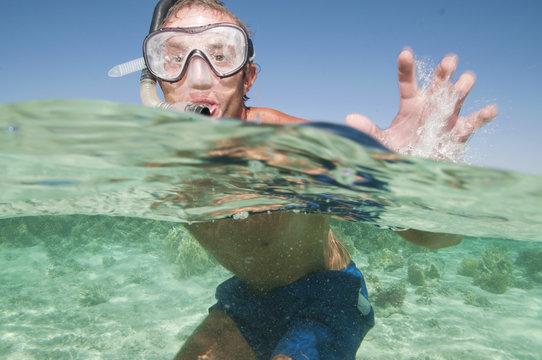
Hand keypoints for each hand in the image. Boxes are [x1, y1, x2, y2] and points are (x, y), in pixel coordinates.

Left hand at [346, 48, 497, 159]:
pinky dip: (482, 117)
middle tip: (450, 60)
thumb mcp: (381, 142)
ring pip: (457, 98)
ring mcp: (446, 118)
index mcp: (410, 105)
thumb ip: (368, 130)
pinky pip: (472, 123)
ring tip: (467, 79)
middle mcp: (430, 106)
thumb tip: (350, 119)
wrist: (414, 171)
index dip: (406, 68)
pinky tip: (491, 109)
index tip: (405, 53)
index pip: (408, 82)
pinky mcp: (458, 132)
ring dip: (463, 88)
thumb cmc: (398, 151)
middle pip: (438, 84)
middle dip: (444, 72)